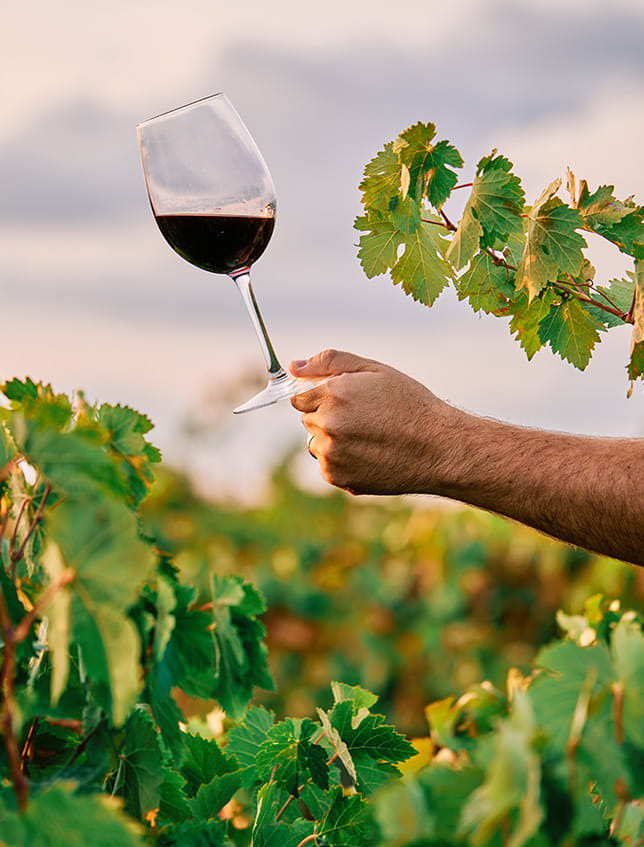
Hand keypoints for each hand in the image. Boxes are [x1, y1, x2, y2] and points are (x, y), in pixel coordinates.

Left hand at [290, 349, 459, 494]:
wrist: (439, 448)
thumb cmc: (411, 405)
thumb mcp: (374, 371)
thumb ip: (330, 363)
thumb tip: (294, 366)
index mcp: (333, 394)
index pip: (299, 397)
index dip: (322, 397)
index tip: (344, 401)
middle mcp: (327, 424)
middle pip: (308, 420)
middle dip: (327, 417)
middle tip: (363, 418)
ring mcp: (331, 453)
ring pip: (317, 444)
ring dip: (334, 440)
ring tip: (369, 438)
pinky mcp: (338, 477)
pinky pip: (329, 465)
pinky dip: (343, 461)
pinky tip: (371, 454)